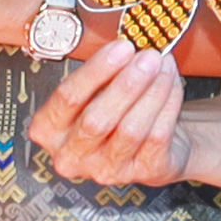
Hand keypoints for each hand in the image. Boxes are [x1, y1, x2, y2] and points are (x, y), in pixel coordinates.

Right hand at [28, 38, 186, 189]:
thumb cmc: (115, 113)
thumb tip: (126, 49)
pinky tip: (172, 83)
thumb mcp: (94, 93)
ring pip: (131, 129)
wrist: (148, 144)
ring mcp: (106, 170)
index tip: (121, 48)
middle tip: (148, 57)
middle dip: (127, 84)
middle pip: (96, 120)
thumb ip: (101, 75)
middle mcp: (71, 156)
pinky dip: (168, 104)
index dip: (96, 71)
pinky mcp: (142, 173)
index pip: (67, 98)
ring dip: (152, 92)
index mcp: (48, 131)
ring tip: (163, 66)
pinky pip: (157, 136)